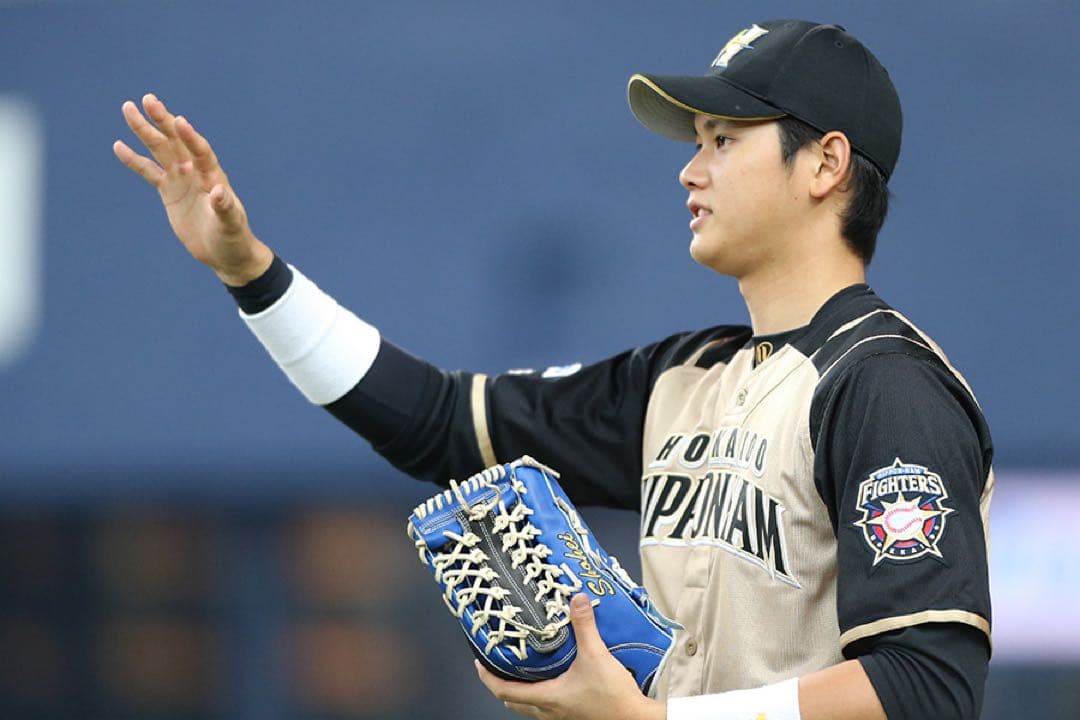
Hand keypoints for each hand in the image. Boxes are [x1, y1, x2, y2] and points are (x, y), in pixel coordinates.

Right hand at [113, 93, 272, 285]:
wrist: (224, 252)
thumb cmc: (233, 237)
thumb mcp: (230, 224)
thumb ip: (224, 208)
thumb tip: (218, 192)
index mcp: (213, 176)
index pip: (201, 151)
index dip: (191, 137)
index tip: (179, 120)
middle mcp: (195, 172)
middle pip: (176, 141)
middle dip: (162, 121)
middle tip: (147, 99)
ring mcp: (181, 179)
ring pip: (160, 150)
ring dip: (144, 130)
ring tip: (128, 109)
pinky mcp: (169, 191)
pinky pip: (149, 171)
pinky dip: (134, 160)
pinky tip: (119, 145)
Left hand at [476, 593, 665, 719]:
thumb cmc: (613, 697)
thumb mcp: (596, 655)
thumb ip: (584, 626)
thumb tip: (576, 600)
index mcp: (547, 698)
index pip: (504, 690)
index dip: (487, 677)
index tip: (479, 663)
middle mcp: (550, 711)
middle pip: (513, 701)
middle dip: (501, 684)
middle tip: (495, 666)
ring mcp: (562, 716)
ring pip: (530, 707)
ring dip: (521, 690)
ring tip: (520, 670)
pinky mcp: (574, 715)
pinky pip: (547, 707)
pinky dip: (540, 694)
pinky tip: (552, 679)